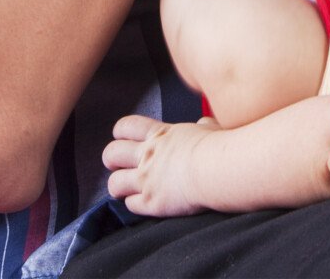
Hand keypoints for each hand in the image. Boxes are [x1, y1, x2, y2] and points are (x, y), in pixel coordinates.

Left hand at [103, 114, 217, 217]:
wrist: (219, 168)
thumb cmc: (219, 146)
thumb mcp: (210, 129)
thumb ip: (203, 127)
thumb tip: (204, 124)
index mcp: (161, 135)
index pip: (127, 126)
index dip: (120, 132)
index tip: (123, 137)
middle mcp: (148, 155)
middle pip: (111, 153)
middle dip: (110, 159)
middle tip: (117, 165)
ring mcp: (147, 179)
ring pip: (114, 183)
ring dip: (117, 187)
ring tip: (123, 190)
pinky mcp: (152, 202)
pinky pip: (130, 205)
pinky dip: (134, 205)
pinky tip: (143, 204)